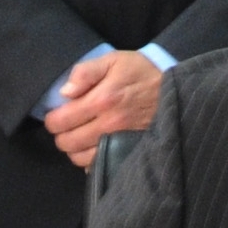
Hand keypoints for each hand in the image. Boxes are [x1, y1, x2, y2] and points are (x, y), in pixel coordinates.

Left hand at [42, 50, 165, 168]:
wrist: (175, 89)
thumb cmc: (141, 72)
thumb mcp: (113, 60)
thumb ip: (85, 72)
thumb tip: (64, 92)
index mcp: (101, 100)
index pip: (60, 121)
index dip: (53, 119)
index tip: (57, 114)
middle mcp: (109, 125)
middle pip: (67, 143)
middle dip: (61, 135)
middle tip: (67, 126)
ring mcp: (119, 142)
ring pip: (80, 159)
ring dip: (74, 149)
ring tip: (79, 136)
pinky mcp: (128, 152)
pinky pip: (99, 166)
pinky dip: (91, 160)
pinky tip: (94, 147)